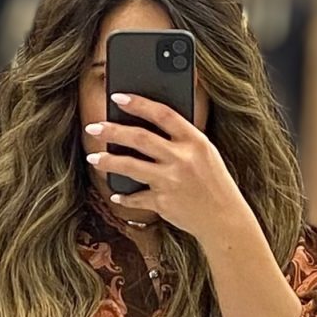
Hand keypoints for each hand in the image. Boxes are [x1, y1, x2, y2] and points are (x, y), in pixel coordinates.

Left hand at [84, 92, 241, 243]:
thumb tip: (149, 125)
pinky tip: (115, 194)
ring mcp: (171, 181)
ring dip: (108, 162)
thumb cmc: (213, 183)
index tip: (117, 97)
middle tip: (93, 127)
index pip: (162, 113)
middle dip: (112, 131)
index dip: (138, 103)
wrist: (224, 218)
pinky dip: (124, 197)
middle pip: (139, 138)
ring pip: (131, 166)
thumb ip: (182, 139)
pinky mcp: (163, 203)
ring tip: (93, 158)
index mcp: (194, 140)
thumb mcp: (205, 153)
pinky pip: (136, 197)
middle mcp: (182, 158)